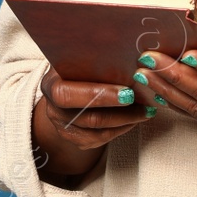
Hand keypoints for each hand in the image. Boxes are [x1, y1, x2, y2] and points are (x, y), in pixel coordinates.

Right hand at [31, 65, 155, 177]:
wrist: (67, 88)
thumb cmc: (78, 69)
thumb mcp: (80, 59)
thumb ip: (95, 59)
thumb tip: (127, 55)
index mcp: (51, 85)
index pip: (68, 94)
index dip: (98, 95)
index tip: (127, 92)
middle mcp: (53, 109)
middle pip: (88, 118)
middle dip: (120, 113)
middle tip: (144, 105)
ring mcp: (64, 128)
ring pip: (98, 132)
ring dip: (126, 122)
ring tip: (146, 111)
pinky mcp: (76, 140)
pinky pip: (101, 139)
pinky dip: (121, 129)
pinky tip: (134, 119)